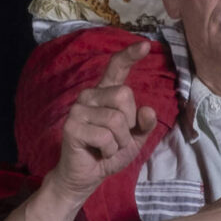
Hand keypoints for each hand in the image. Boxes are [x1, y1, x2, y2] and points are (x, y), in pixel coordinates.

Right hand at [52, 43, 160, 203]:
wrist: (86, 176)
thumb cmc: (109, 153)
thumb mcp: (134, 139)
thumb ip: (144, 124)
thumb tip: (148, 110)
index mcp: (105, 94)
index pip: (117, 68)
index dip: (130, 55)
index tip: (145, 45)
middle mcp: (90, 95)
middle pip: (124, 96)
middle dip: (129, 124)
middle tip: (117, 138)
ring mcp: (79, 109)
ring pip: (116, 120)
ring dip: (120, 142)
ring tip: (108, 147)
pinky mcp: (72, 126)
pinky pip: (105, 136)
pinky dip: (109, 150)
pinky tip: (98, 152)